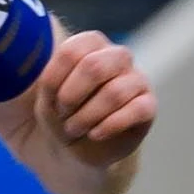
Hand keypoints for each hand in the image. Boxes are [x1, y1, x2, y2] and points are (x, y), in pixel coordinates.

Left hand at [32, 30, 153, 169]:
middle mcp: (118, 56)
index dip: (54, 79)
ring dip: (86, 117)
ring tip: (74, 129)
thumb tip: (44, 63)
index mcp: (92, 44)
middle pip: (95, 66)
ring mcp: (136, 80)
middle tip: (62, 114)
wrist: (74, 148)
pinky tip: (95, 134)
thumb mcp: (46, 95)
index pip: (71, 51)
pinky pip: (138, 110)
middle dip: (71, 96)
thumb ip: (47, 75)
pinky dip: (110, 126)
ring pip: (115, 93)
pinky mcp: (148, 105)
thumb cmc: (61, 113)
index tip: (49, 98)